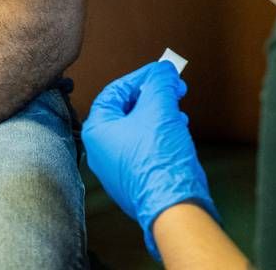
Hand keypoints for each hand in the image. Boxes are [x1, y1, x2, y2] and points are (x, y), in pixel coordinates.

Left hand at [83, 61, 217, 260]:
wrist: (174, 206)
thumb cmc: (158, 158)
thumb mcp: (160, 106)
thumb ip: (160, 81)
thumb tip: (164, 69)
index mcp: (97, 131)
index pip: (115, 91)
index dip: (141, 78)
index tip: (162, 73)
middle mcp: (101, 151)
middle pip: (127, 109)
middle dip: (154, 96)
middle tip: (173, 89)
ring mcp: (117, 169)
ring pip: (139, 129)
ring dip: (160, 114)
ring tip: (179, 111)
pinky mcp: (135, 181)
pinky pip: (145, 149)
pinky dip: (161, 135)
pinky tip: (178, 133)